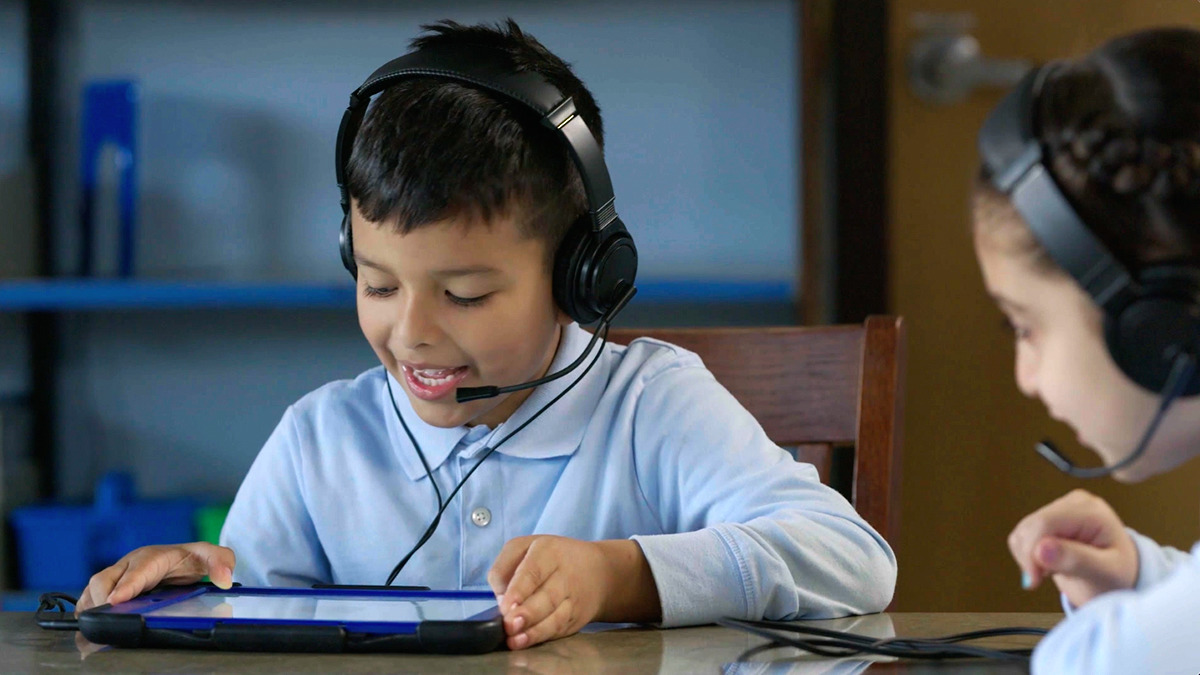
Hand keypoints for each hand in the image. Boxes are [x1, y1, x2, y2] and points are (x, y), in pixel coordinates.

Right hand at [76, 542, 235, 614]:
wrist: (182, 557)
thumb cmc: (192, 558)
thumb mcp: (211, 556)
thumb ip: (221, 563)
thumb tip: (225, 579)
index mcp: (153, 556)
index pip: (137, 571)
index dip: (126, 586)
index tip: (116, 600)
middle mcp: (130, 564)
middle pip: (105, 579)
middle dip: (102, 598)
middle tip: (107, 616)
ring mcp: (118, 574)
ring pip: (93, 587)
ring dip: (91, 604)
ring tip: (93, 622)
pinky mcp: (111, 585)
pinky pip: (90, 596)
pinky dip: (87, 608)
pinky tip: (91, 622)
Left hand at [487, 536, 612, 649]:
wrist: (599, 571)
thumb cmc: (551, 558)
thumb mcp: (526, 547)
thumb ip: (505, 568)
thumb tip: (499, 599)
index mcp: (548, 551)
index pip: (533, 571)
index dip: (519, 590)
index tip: (506, 606)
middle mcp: (565, 574)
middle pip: (547, 597)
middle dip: (528, 613)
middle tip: (510, 625)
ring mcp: (573, 598)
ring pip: (555, 617)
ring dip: (534, 630)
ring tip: (515, 639)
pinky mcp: (576, 617)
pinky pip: (558, 629)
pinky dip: (541, 636)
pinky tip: (525, 642)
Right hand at [1008, 489, 1137, 607]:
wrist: (1119, 577)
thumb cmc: (1119, 575)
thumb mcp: (1106, 572)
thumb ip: (1075, 560)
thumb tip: (1041, 549)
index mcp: (1090, 511)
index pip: (1045, 522)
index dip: (1032, 550)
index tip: (1033, 580)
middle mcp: (1073, 503)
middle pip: (1031, 525)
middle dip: (1030, 556)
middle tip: (1041, 580)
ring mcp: (1059, 508)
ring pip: (1023, 530)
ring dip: (1028, 556)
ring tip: (1053, 570)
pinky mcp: (1047, 518)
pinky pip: (1023, 535)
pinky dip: (1027, 554)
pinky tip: (1048, 563)